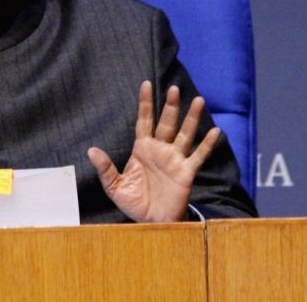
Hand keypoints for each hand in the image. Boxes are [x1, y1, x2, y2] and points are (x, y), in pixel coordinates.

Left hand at [87, 81, 219, 222]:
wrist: (151, 222)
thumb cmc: (134, 203)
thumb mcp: (115, 186)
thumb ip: (105, 168)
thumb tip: (91, 150)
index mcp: (142, 149)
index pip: (144, 121)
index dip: (145, 103)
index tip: (145, 84)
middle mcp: (160, 150)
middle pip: (166, 123)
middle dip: (170, 106)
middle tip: (174, 88)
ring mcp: (175, 159)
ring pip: (185, 134)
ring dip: (191, 118)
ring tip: (198, 100)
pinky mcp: (186, 172)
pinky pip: (198, 156)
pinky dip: (207, 144)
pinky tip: (215, 131)